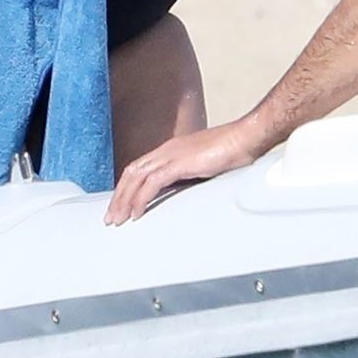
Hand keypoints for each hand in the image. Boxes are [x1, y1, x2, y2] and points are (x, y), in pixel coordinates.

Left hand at [104, 116, 270, 223]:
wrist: (246, 137)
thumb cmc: (233, 151)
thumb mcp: (205, 167)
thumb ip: (191, 177)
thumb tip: (184, 193)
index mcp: (172, 149)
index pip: (140, 168)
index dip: (127, 187)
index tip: (121, 205)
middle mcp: (167, 150)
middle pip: (132, 172)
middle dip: (118, 196)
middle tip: (111, 218)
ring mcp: (172, 154)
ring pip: (136, 177)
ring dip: (124, 200)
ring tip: (118, 219)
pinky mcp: (179, 163)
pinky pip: (152, 183)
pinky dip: (140, 199)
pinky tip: (137, 213)